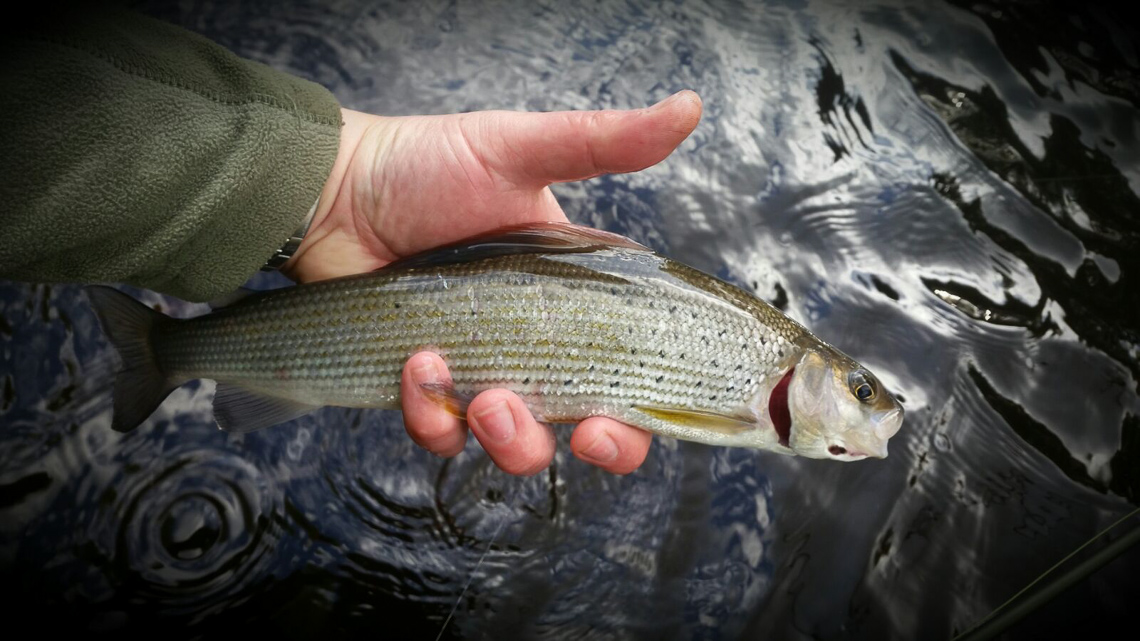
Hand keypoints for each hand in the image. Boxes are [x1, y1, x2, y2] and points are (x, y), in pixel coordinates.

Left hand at [285, 90, 702, 474]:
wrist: (329, 190)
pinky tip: (418, 366)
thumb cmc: (423, 164)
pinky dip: (433, 417)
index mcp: (575, 297)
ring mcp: (481, 369)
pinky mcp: (425, 389)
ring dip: (510, 438)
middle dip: (594, 445)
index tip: (624, 415)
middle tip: (577, 432)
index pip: (630, 366)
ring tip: (482, 396)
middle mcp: (536, 342)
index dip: (639, 409)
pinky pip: (442, 434)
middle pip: (587, 424)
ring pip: (516, 443)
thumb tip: (690, 105)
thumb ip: (604, 141)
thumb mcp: (518, 149)